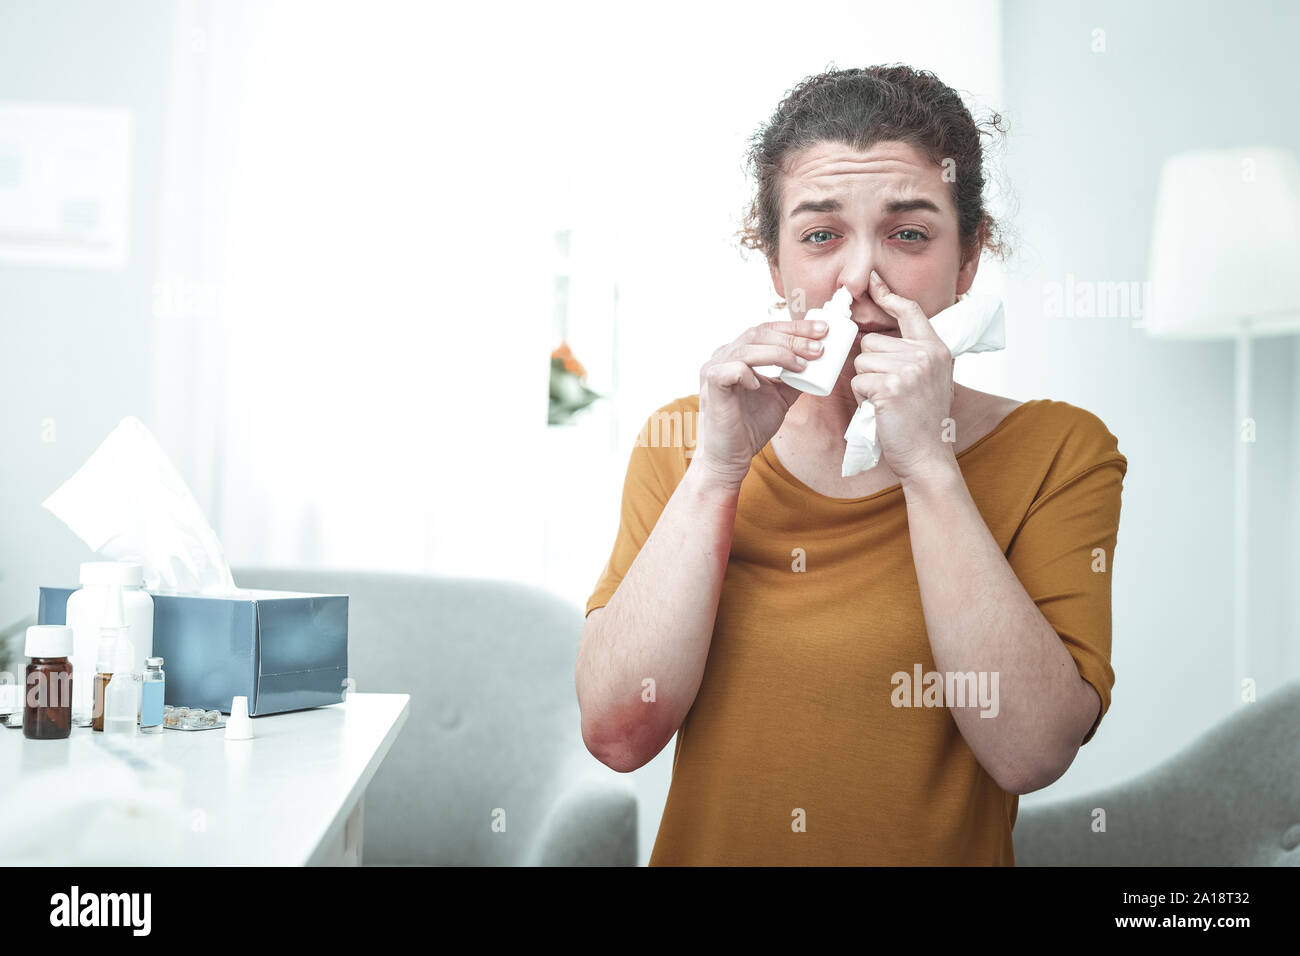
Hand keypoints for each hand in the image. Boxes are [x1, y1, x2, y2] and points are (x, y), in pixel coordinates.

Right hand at [694, 317, 827, 489]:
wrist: (729, 458)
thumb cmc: (749, 428)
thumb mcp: (779, 397)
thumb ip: (794, 380)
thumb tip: (820, 365)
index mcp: (738, 354)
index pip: (768, 330)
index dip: (795, 328)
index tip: (823, 331)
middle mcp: (724, 356)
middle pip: (759, 333)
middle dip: (793, 337)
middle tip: (819, 347)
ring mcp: (714, 369)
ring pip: (748, 348)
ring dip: (779, 353)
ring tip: (803, 365)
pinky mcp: (710, 386)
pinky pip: (730, 370)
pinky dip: (748, 373)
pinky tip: (760, 385)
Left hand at [851, 270, 958, 483]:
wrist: (927, 455)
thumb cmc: (921, 421)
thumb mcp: (928, 380)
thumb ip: (912, 356)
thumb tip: (876, 338)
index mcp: (936, 349)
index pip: (910, 311)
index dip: (888, 295)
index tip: (872, 281)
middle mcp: (925, 354)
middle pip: (872, 342)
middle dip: (870, 366)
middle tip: (889, 391)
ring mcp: (909, 369)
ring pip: (861, 361)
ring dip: (864, 382)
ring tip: (885, 401)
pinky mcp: (890, 386)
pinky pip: (857, 380)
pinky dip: (861, 398)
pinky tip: (879, 409)